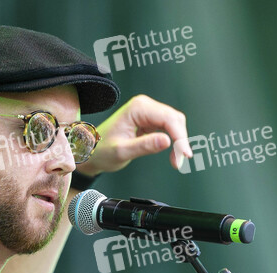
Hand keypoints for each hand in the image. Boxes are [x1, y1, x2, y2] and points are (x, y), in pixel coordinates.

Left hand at [75, 94, 191, 176]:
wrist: (91, 150)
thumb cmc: (101, 149)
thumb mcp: (122, 151)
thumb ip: (144, 146)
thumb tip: (167, 141)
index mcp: (138, 108)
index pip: (168, 118)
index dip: (180, 137)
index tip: (184, 154)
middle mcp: (144, 105)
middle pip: (175, 119)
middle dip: (180, 141)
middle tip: (178, 162)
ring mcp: (147, 112)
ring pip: (175, 123)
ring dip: (178, 142)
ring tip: (174, 161)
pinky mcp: (149, 120)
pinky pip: (168, 128)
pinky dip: (173, 141)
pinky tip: (171, 154)